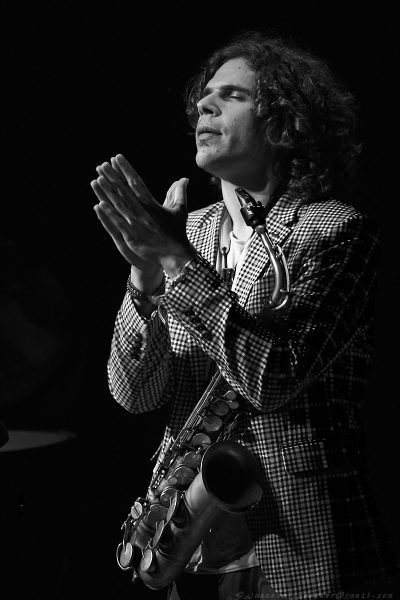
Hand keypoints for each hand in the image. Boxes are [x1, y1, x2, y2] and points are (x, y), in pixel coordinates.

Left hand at [91, 154, 193, 277]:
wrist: (176, 256)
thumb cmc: (177, 233)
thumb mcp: (180, 211)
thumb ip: (179, 193)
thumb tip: (184, 179)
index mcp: (153, 205)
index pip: (137, 183)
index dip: (126, 170)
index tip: (117, 158)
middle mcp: (144, 213)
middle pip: (125, 192)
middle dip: (113, 177)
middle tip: (102, 165)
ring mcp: (137, 225)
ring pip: (119, 205)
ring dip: (108, 192)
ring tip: (97, 179)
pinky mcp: (132, 237)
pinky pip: (118, 224)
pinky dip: (109, 214)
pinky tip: (99, 204)